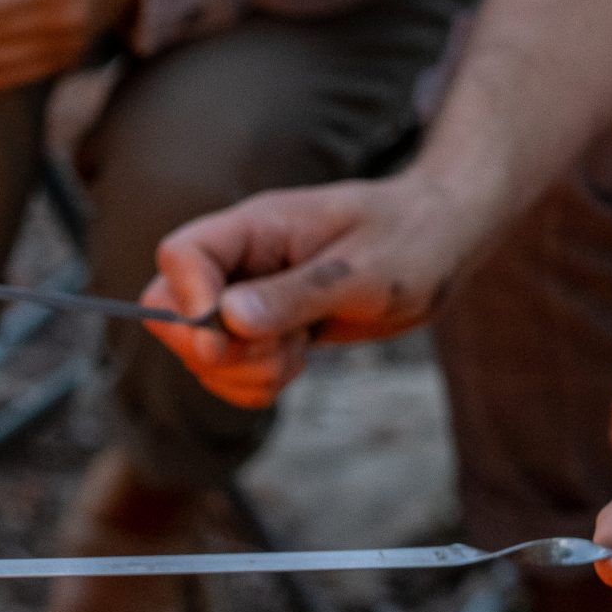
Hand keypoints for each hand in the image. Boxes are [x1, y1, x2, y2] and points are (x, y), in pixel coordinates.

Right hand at [140, 174, 471, 407]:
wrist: (440, 240)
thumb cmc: (411, 238)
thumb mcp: (365, 270)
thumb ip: (297, 294)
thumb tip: (229, 319)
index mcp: (256, 227)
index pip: (181, 255)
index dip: (185, 301)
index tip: (221, 337)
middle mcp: (240, 262)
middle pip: (171, 311)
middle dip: (214, 351)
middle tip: (279, 351)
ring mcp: (247, 297)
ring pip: (200, 353)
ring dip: (243, 373)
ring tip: (299, 352)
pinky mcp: (263, 330)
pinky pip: (230, 374)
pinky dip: (256, 384)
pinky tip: (297, 361)